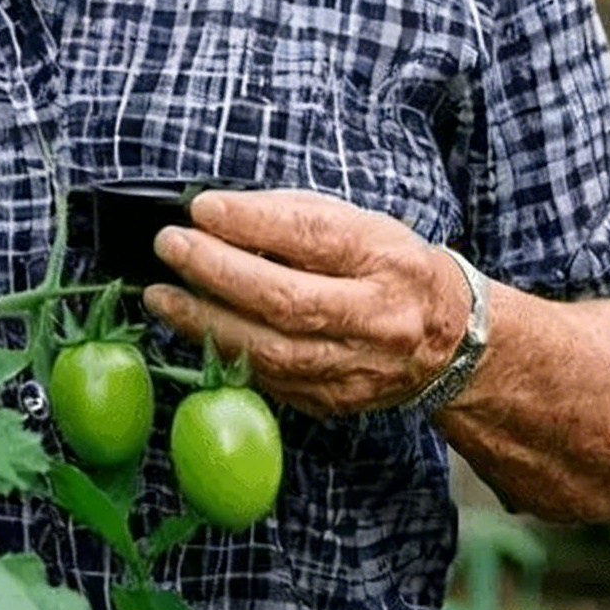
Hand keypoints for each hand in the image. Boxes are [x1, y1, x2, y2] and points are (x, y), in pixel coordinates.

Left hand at [142, 188, 471, 417]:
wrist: (449, 342)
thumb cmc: (386, 267)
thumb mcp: (355, 223)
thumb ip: (290, 216)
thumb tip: (214, 212)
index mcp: (385, 261)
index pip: (315, 238)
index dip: (253, 223)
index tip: (202, 207)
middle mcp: (376, 319)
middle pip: (288, 301)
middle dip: (218, 271)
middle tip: (170, 245)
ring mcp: (356, 368)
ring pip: (273, 352)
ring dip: (205, 321)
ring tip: (160, 295)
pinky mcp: (333, 401)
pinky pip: (270, 379)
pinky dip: (224, 351)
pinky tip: (191, 328)